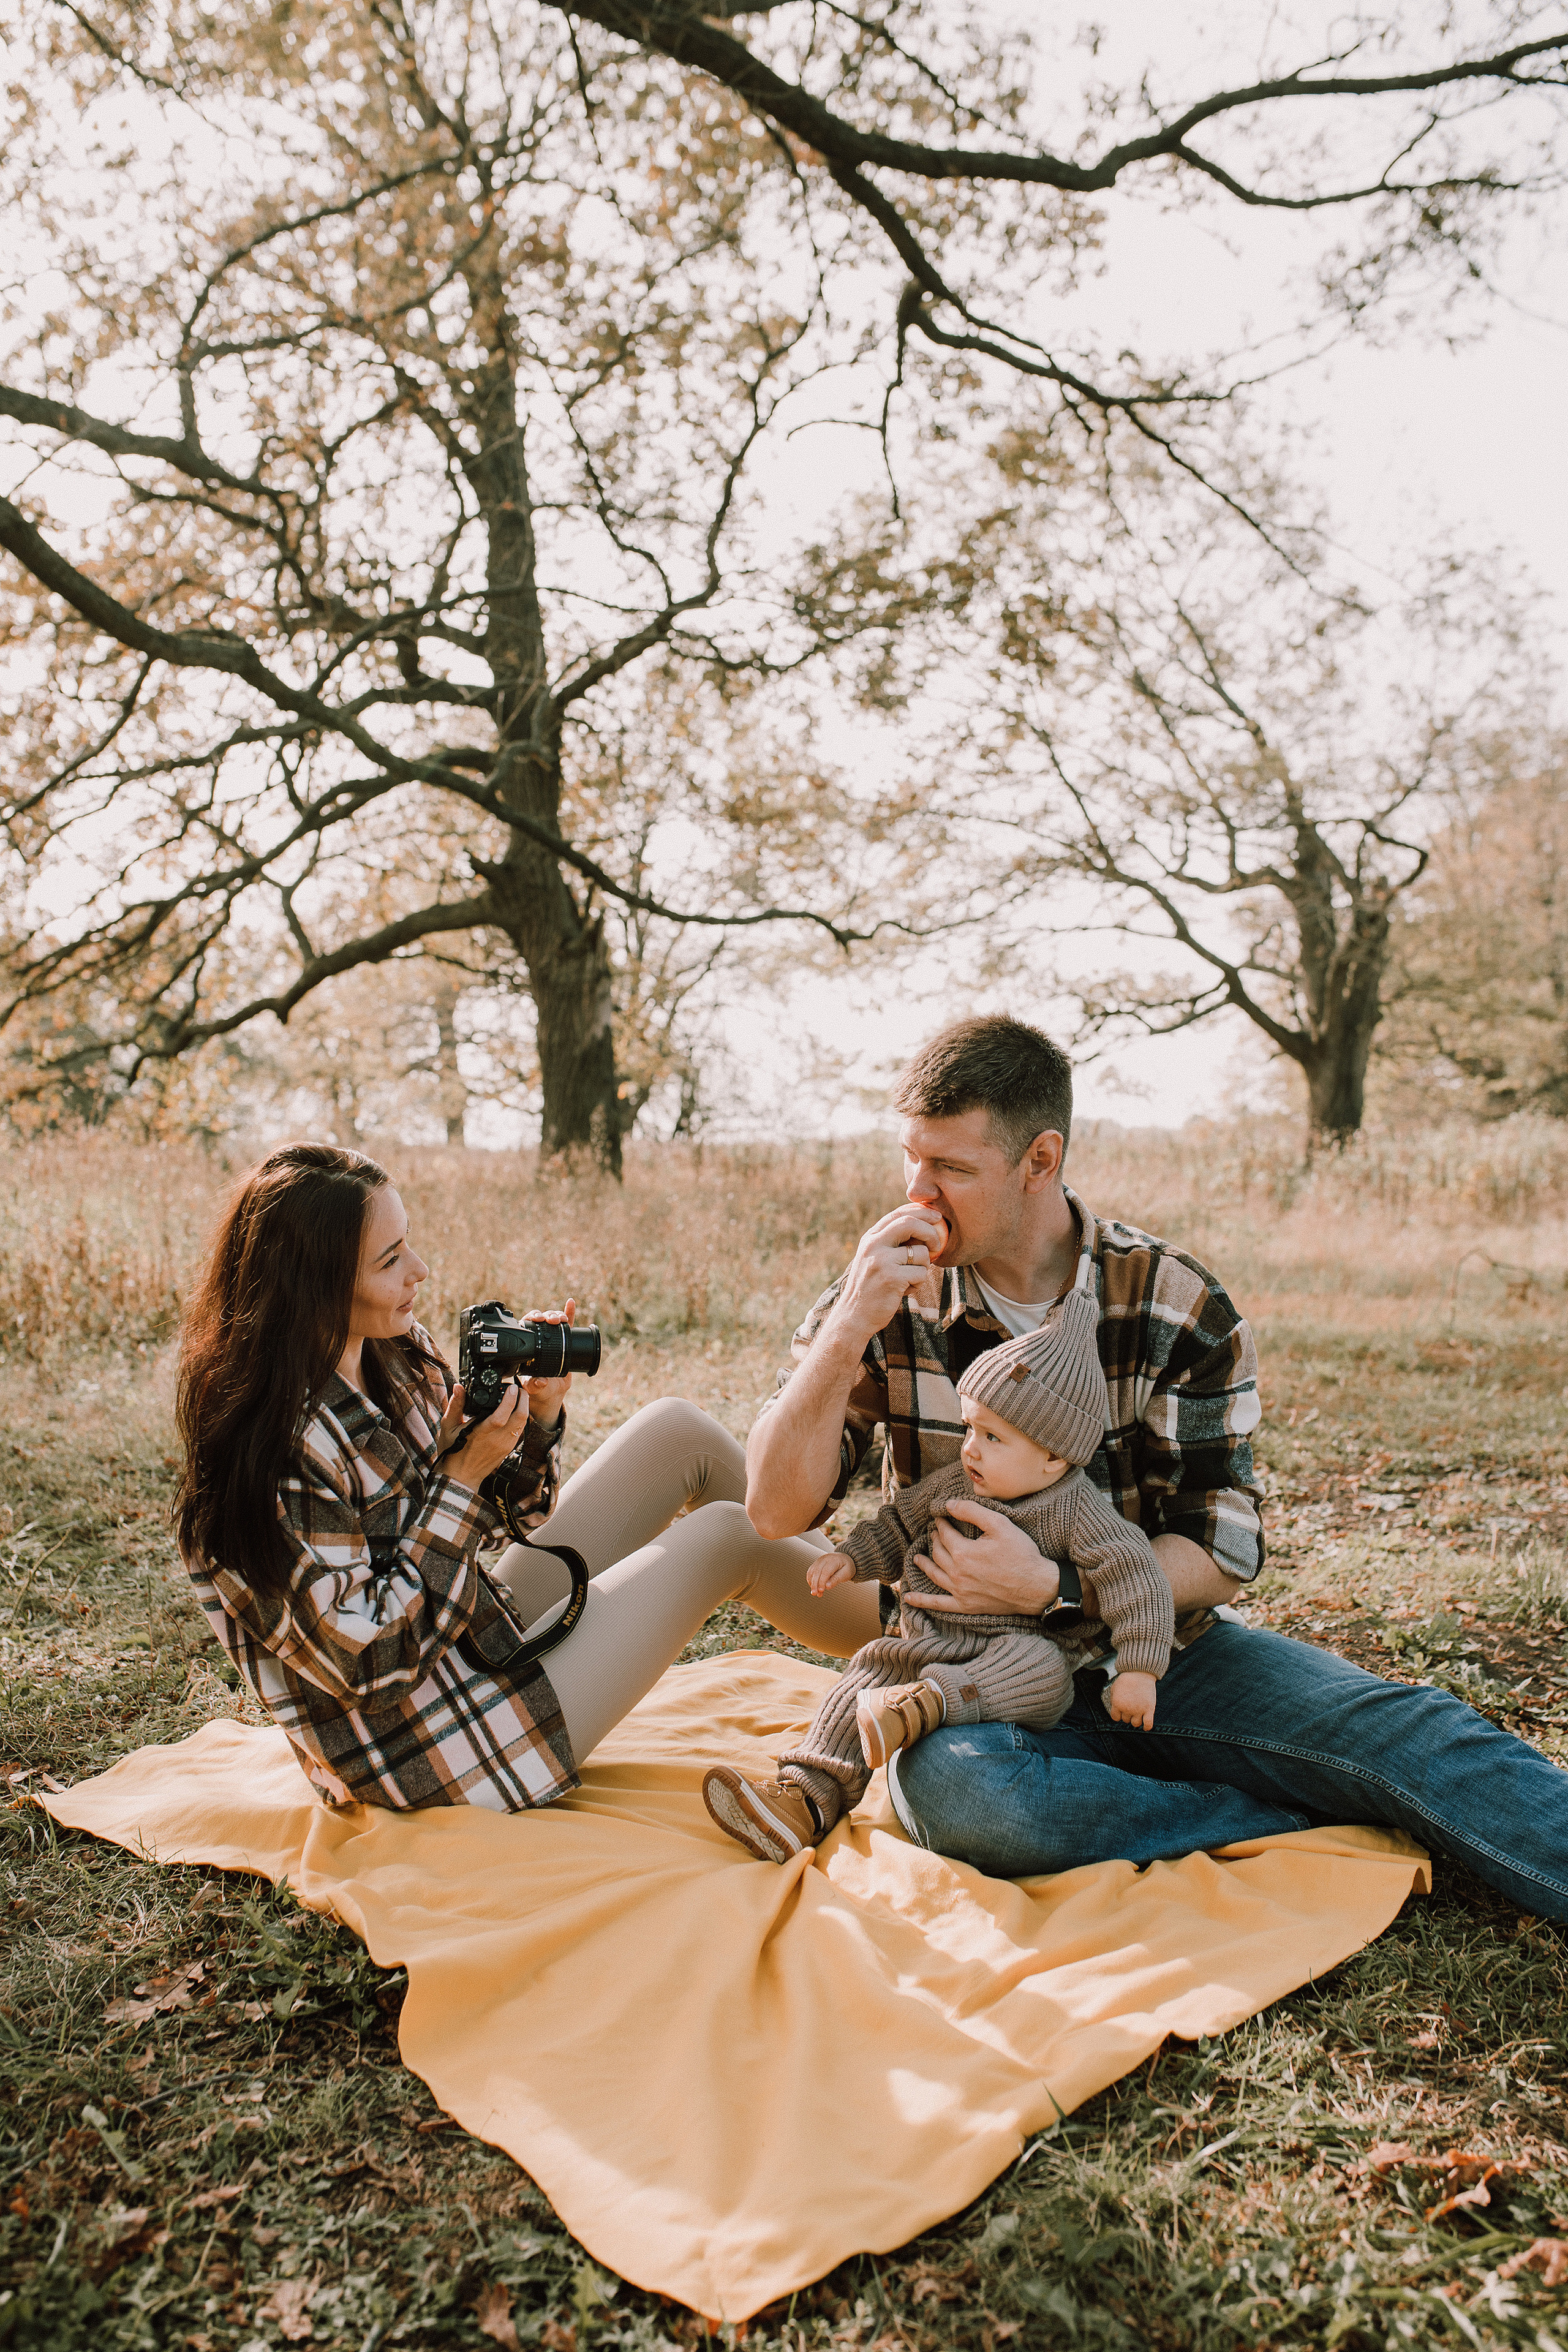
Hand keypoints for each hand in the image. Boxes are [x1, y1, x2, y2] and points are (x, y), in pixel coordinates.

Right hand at [438, 1380, 530, 1485]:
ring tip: (517, 1397)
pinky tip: (513, 1411)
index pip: (501, 1416)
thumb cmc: (452, 1452)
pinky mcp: (508, 1449)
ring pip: (522, 1423)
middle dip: (523, 1399)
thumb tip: (458, 1387)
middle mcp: (496, 1439)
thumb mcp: (448, 1427)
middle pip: (520, 1417)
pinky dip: (519, 1418)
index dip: (509, 1400)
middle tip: (518, 1388)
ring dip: (523, 1408)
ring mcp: (505, 1445)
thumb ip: (455, 1405)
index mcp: (481, 1433)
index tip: (511, 1387)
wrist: (461, 1477)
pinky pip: (519, 1430)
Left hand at [520, 1297, 576, 1423]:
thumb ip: (535, 1386)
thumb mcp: (535, 1389)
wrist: (551, 1393)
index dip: (530, 1319)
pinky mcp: (564, 1341)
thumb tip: (540, 1381)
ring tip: (562, 1318)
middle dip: (545, 1316)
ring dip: (557, 1315)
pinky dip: (569, 1313)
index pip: (526, 1328)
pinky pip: (567, 1325)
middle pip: (540, 1320)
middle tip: (550, 1319)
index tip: (536, 1319)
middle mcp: (538, 1340)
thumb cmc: (539, 1390)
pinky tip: (570, 1303)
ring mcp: (551, 1339)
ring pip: (553, 1321)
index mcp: (526, 1347)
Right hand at [807, 1551, 855, 1596]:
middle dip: (814, 1584)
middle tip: (815, 1593)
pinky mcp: (816, 1564)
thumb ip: (836, 1579)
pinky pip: (810, 1572)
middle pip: (816, 1571)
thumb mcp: (846, 1573)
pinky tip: (815, 1588)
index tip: (821, 1590)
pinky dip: (811, 1581)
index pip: (825, 1571)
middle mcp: (824, 1559)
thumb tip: (827, 1586)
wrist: (844, 1558)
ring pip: (812, 1572)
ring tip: (816, 1593)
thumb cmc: (847, 1567)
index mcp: (834, 1560)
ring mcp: (819, 1561)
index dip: (822, 1581)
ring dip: (812, 1583)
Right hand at [827, 1205, 949, 1348]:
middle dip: (930, 1232)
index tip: (936, 1216)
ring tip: (909, 1279)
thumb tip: (925, 1226)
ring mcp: (882, 1261)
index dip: (921, 1211)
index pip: (898, 1214)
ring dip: (923, 1267)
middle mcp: (873, 1245)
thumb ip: (892, 1242)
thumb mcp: (875, 1258)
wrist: (855, 1315)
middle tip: (938, 1244)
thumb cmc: (871, 1286)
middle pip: (910, 1223)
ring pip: (921, 1253)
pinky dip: (918, 1283)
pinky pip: (921, 1273)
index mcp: (870, 1238)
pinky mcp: (892, 1278)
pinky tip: (904, 1290)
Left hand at [913, 1500, 1059, 1615]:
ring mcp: (960, 1592)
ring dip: (923, 1564)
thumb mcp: (1000, 1525)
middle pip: (938, 1553)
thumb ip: (973, 1511)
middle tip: (934, 1533)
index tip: (940, 1517)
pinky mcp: (966, 1606)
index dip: (941, 1523)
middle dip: (935, 1540)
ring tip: (916, 1557)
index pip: (945, 1534)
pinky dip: (922, 1601)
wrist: (1037, 1587)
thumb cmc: (1022, 1554)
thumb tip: (949, 1504)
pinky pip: (938, 1604)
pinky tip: (908, 1598)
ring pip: (935, 1574)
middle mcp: (957, 1573)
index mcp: (963, 1552)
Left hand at [1105, 1671, 1157, 1731]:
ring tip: (1138, 1713)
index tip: (1122, 1710)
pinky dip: (1147, 1727)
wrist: (1140, 1672)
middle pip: (1126, 1720)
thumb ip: (1113, 1700)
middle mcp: (1127, 1709)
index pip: (1116, 1718)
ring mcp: (1138, 1710)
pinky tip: (1145, 1726)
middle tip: (1131, 1706)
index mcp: (1117, 1704)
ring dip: (1136, 1720)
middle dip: (1128, 1714)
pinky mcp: (1149, 1709)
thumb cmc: (1127, 1679)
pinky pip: (1148, 1724)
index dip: (1118, 1714)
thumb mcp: (1114, 1688)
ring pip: (1135, 1724)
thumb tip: (1115, 1710)